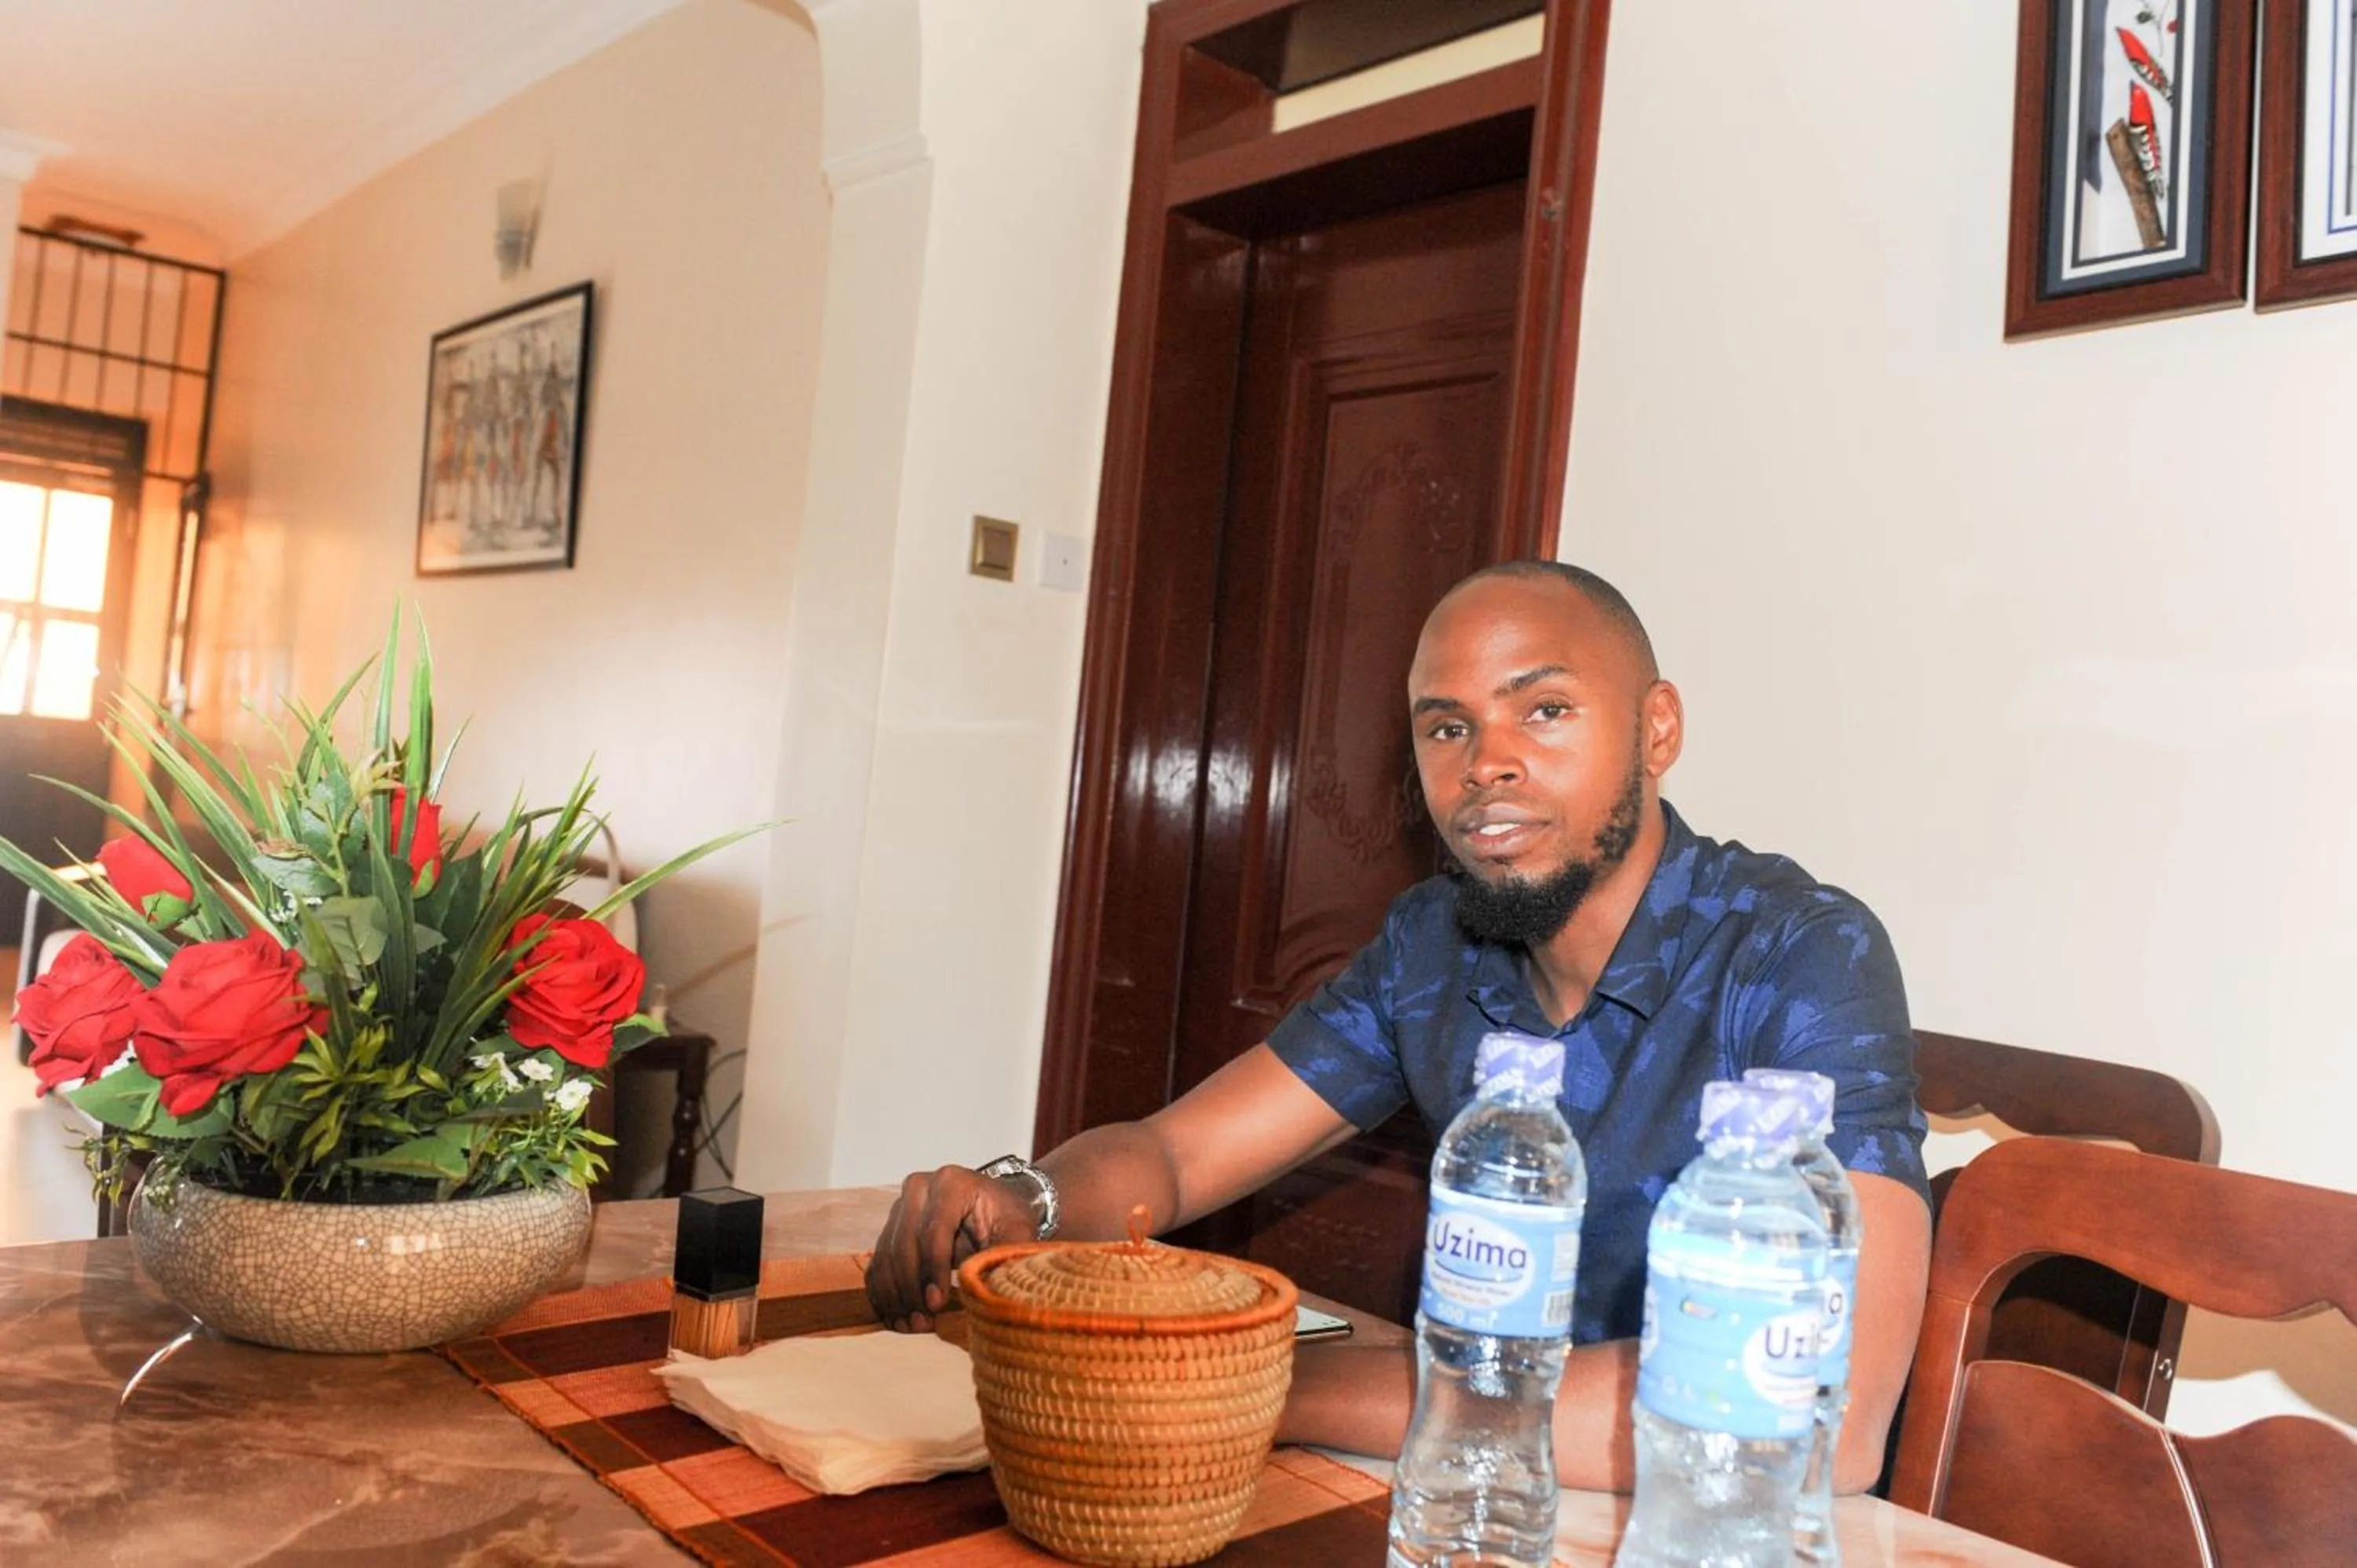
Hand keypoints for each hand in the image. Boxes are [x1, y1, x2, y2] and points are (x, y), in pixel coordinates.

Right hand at [865, 1165, 1037, 1331]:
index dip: (933, 1270)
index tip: (937, 1304)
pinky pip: (878, 1262)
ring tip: (910, 1325)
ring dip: (895, 1295)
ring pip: (886, 1254)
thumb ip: (1009, 1253)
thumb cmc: (1005, 1217)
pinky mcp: (889, 1227)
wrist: (992, 1205)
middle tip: (922, 1322)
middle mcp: (919, 1188)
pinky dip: (883, 1292)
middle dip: (911, 1288)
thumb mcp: (1017, 1231)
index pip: (934, 1230)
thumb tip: (996, 1288)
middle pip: (904, 1243)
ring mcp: (900, 1206)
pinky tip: (895, 1317)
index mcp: (952, 1183)